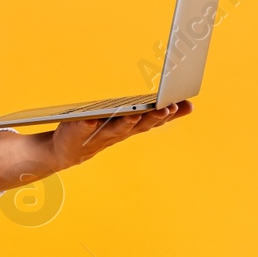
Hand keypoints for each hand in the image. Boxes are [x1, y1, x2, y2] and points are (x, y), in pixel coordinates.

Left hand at [48, 100, 191, 171]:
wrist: (69, 151)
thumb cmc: (104, 131)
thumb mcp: (130, 121)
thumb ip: (154, 114)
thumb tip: (188, 105)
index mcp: (131, 127)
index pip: (154, 120)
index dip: (169, 114)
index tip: (184, 104)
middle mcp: (118, 133)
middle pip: (139, 125)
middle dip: (153, 117)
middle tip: (167, 108)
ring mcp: (99, 134)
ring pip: (117, 129)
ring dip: (127, 122)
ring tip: (135, 113)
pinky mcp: (79, 132)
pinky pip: (84, 127)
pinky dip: (88, 124)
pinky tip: (93, 118)